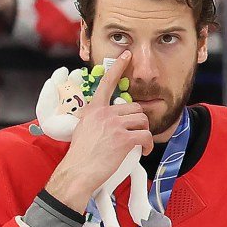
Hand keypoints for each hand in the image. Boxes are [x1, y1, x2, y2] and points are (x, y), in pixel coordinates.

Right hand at [45, 52, 152, 211]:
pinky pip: (146, 136)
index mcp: (93, 109)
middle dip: (138, 121)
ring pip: (142, 120)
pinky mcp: (124, 139)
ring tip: (140, 143)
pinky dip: (149, 144)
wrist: (78, 171)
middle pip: (134, 107)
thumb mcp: (83, 128)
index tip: (127, 55)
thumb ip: (96, 119)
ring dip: (144, 131)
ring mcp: (114, 125)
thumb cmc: (80, 155)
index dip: (118, 67)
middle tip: (135, 133)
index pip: (107, 83)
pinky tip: (144, 150)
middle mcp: (104, 113)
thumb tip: (108, 120)